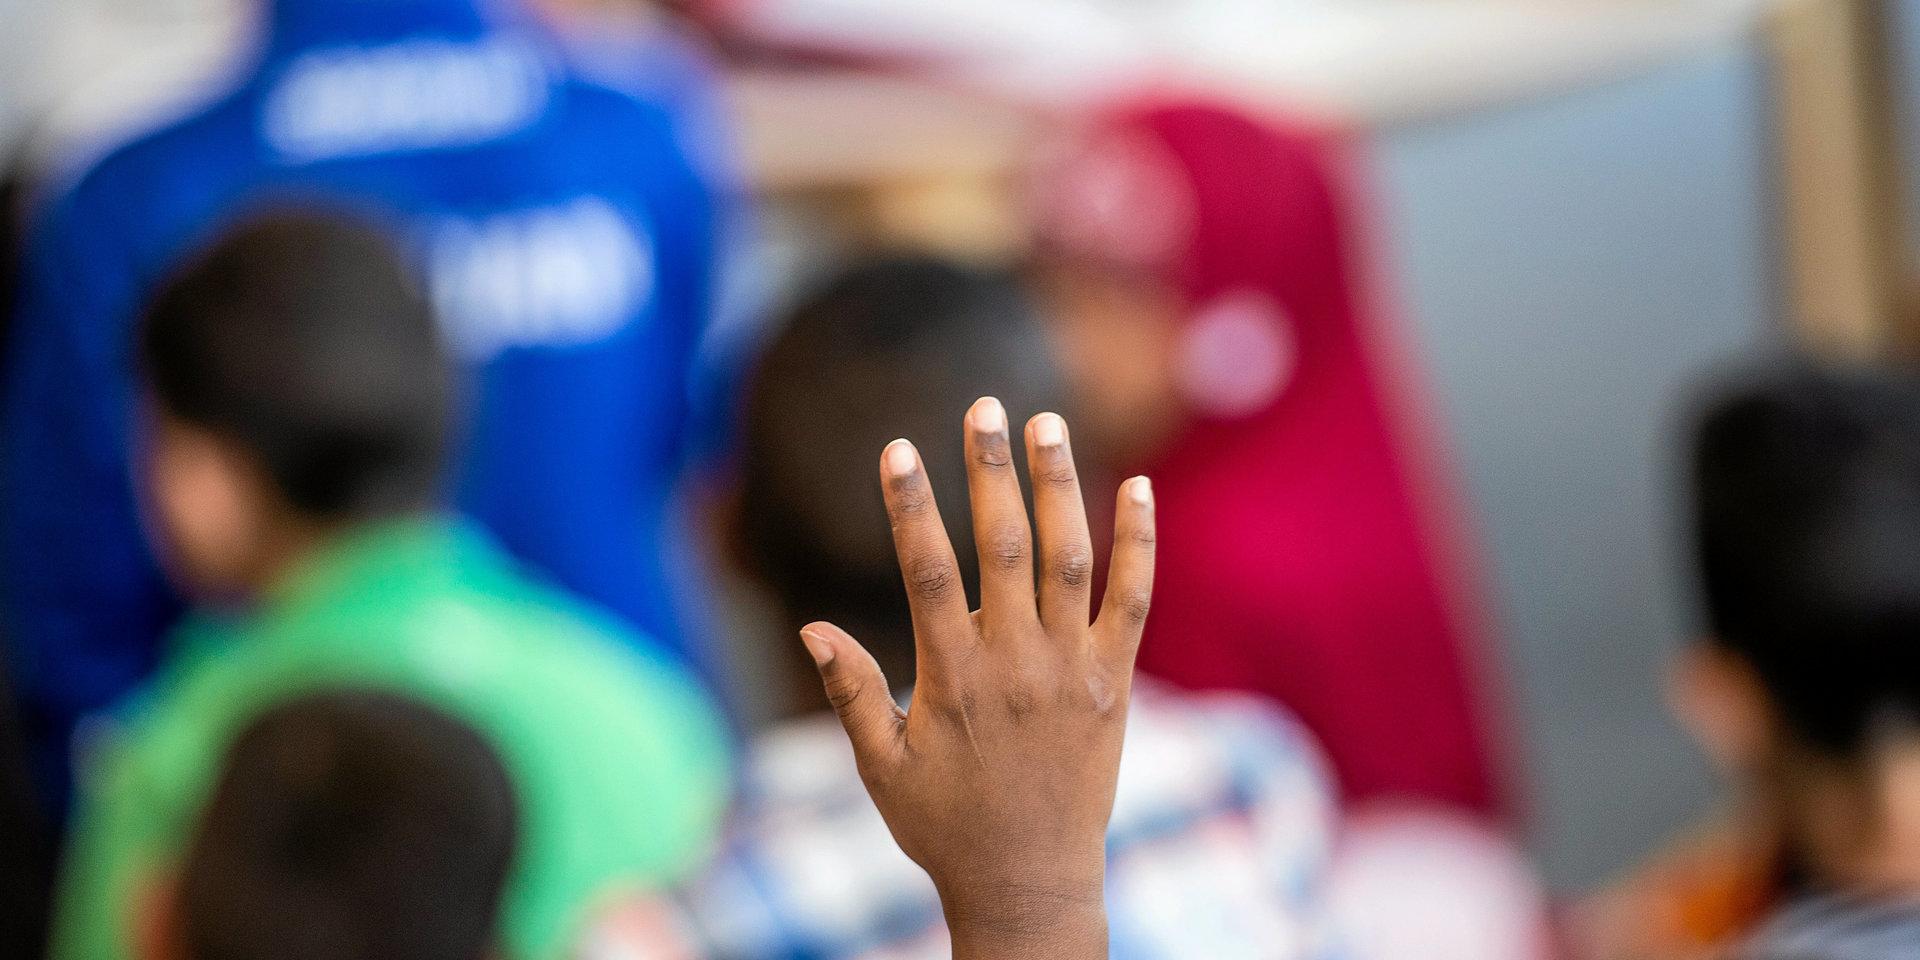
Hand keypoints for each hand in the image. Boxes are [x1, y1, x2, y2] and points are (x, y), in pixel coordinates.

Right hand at [796, 398, 1154, 959]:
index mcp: (952, 679)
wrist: (1031, 885)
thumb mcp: (881, 765)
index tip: (898, 447)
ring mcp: (1071, 670)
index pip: (928, 571)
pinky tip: (1138, 487)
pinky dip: (1139, 544)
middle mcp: (1015, 664)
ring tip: (1045, 423)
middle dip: (990, 470)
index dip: (911, 507)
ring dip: (1057, 486)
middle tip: (983, 405)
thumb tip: (811, 625)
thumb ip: (852, 691)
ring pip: (1069, 560)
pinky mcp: (1114, 683)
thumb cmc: (945, 827)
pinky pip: (1135, 602)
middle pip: (1003, 547)